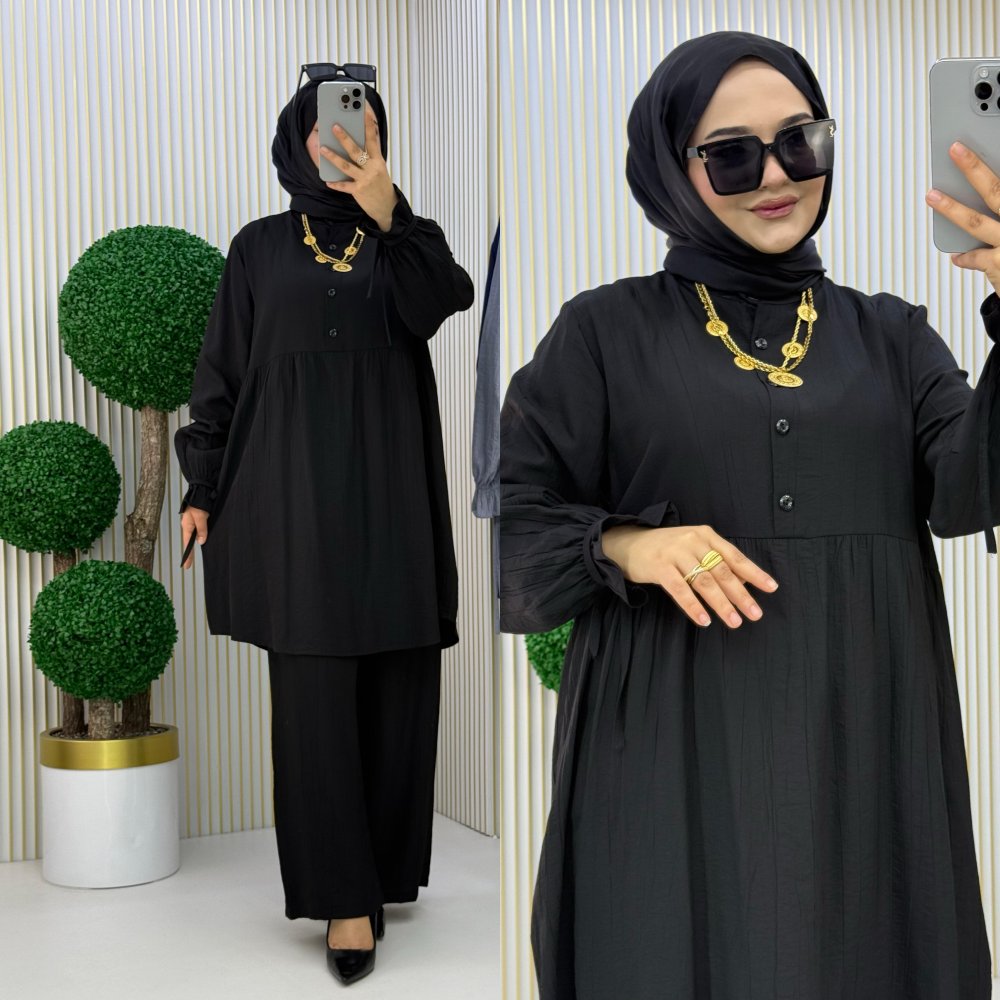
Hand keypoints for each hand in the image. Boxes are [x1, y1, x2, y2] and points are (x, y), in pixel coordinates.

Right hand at [180, 507, 209, 569]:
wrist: (200, 492)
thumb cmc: (198, 502)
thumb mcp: (200, 517)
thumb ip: (202, 529)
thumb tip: (201, 542)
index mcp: (187, 526)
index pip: (187, 544)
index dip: (187, 555)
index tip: (186, 565)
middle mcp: (188, 526)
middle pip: (189, 542)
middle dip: (189, 553)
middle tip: (187, 565)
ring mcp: (192, 523)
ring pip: (194, 537)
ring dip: (194, 546)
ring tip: (191, 557)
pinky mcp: (198, 520)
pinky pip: (198, 531)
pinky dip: (199, 538)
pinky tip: (201, 542)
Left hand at [319, 106, 397, 231]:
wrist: (387, 208)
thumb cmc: (381, 186)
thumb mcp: (380, 169)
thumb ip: (370, 157)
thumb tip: (356, 143)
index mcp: (378, 161)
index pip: (373, 140)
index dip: (369, 125)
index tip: (364, 112)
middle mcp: (372, 169)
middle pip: (356, 150)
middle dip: (344, 138)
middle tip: (334, 126)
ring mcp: (365, 180)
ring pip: (346, 166)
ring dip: (333, 157)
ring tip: (323, 149)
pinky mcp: (359, 192)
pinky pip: (345, 186)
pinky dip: (336, 184)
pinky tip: (327, 181)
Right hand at [601, 523, 777, 628]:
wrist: (628, 544)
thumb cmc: (666, 549)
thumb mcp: (692, 547)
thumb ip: (714, 561)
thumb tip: (744, 583)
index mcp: (705, 535)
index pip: (734, 556)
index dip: (754, 573)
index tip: (771, 588)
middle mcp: (692, 541)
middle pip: (722, 571)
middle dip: (741, 594)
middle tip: (755, 613)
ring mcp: (675, 553)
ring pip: (704, 581)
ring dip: (721, 604)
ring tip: (734, 621)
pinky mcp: (659, 566)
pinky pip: (680, 589)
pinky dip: (693, 606)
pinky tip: (704, 619)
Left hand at [926, 142, 999, 293]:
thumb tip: (990, 194)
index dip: (983, 167)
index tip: (971, 148)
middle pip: (996, 190)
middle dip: (973, 168)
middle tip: (956, 150)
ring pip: (976, 221)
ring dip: (951, 207)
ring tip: (932, 195)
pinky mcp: (999, 264)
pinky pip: (976, 257)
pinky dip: (966, 257)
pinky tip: (957, 256)